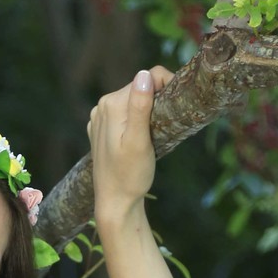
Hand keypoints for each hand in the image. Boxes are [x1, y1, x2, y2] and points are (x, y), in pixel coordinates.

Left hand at [87, 65, 172, 222]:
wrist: (115, 203)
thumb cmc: (130, 175)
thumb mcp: (138, 141)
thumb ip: (139, 107)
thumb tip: (145, 75)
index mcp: (111, 104)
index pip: (147, 78)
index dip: (167, 87)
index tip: (177, 107)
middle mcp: (102, 106)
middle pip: (140, 88)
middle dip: (157, 100)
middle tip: (167, 126)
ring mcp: (100, 118)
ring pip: (134, 101)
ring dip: (148, 111)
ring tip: (155, 134)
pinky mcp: (102, 129)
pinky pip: (125, 114)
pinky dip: (137, 121)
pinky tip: (142, 139)